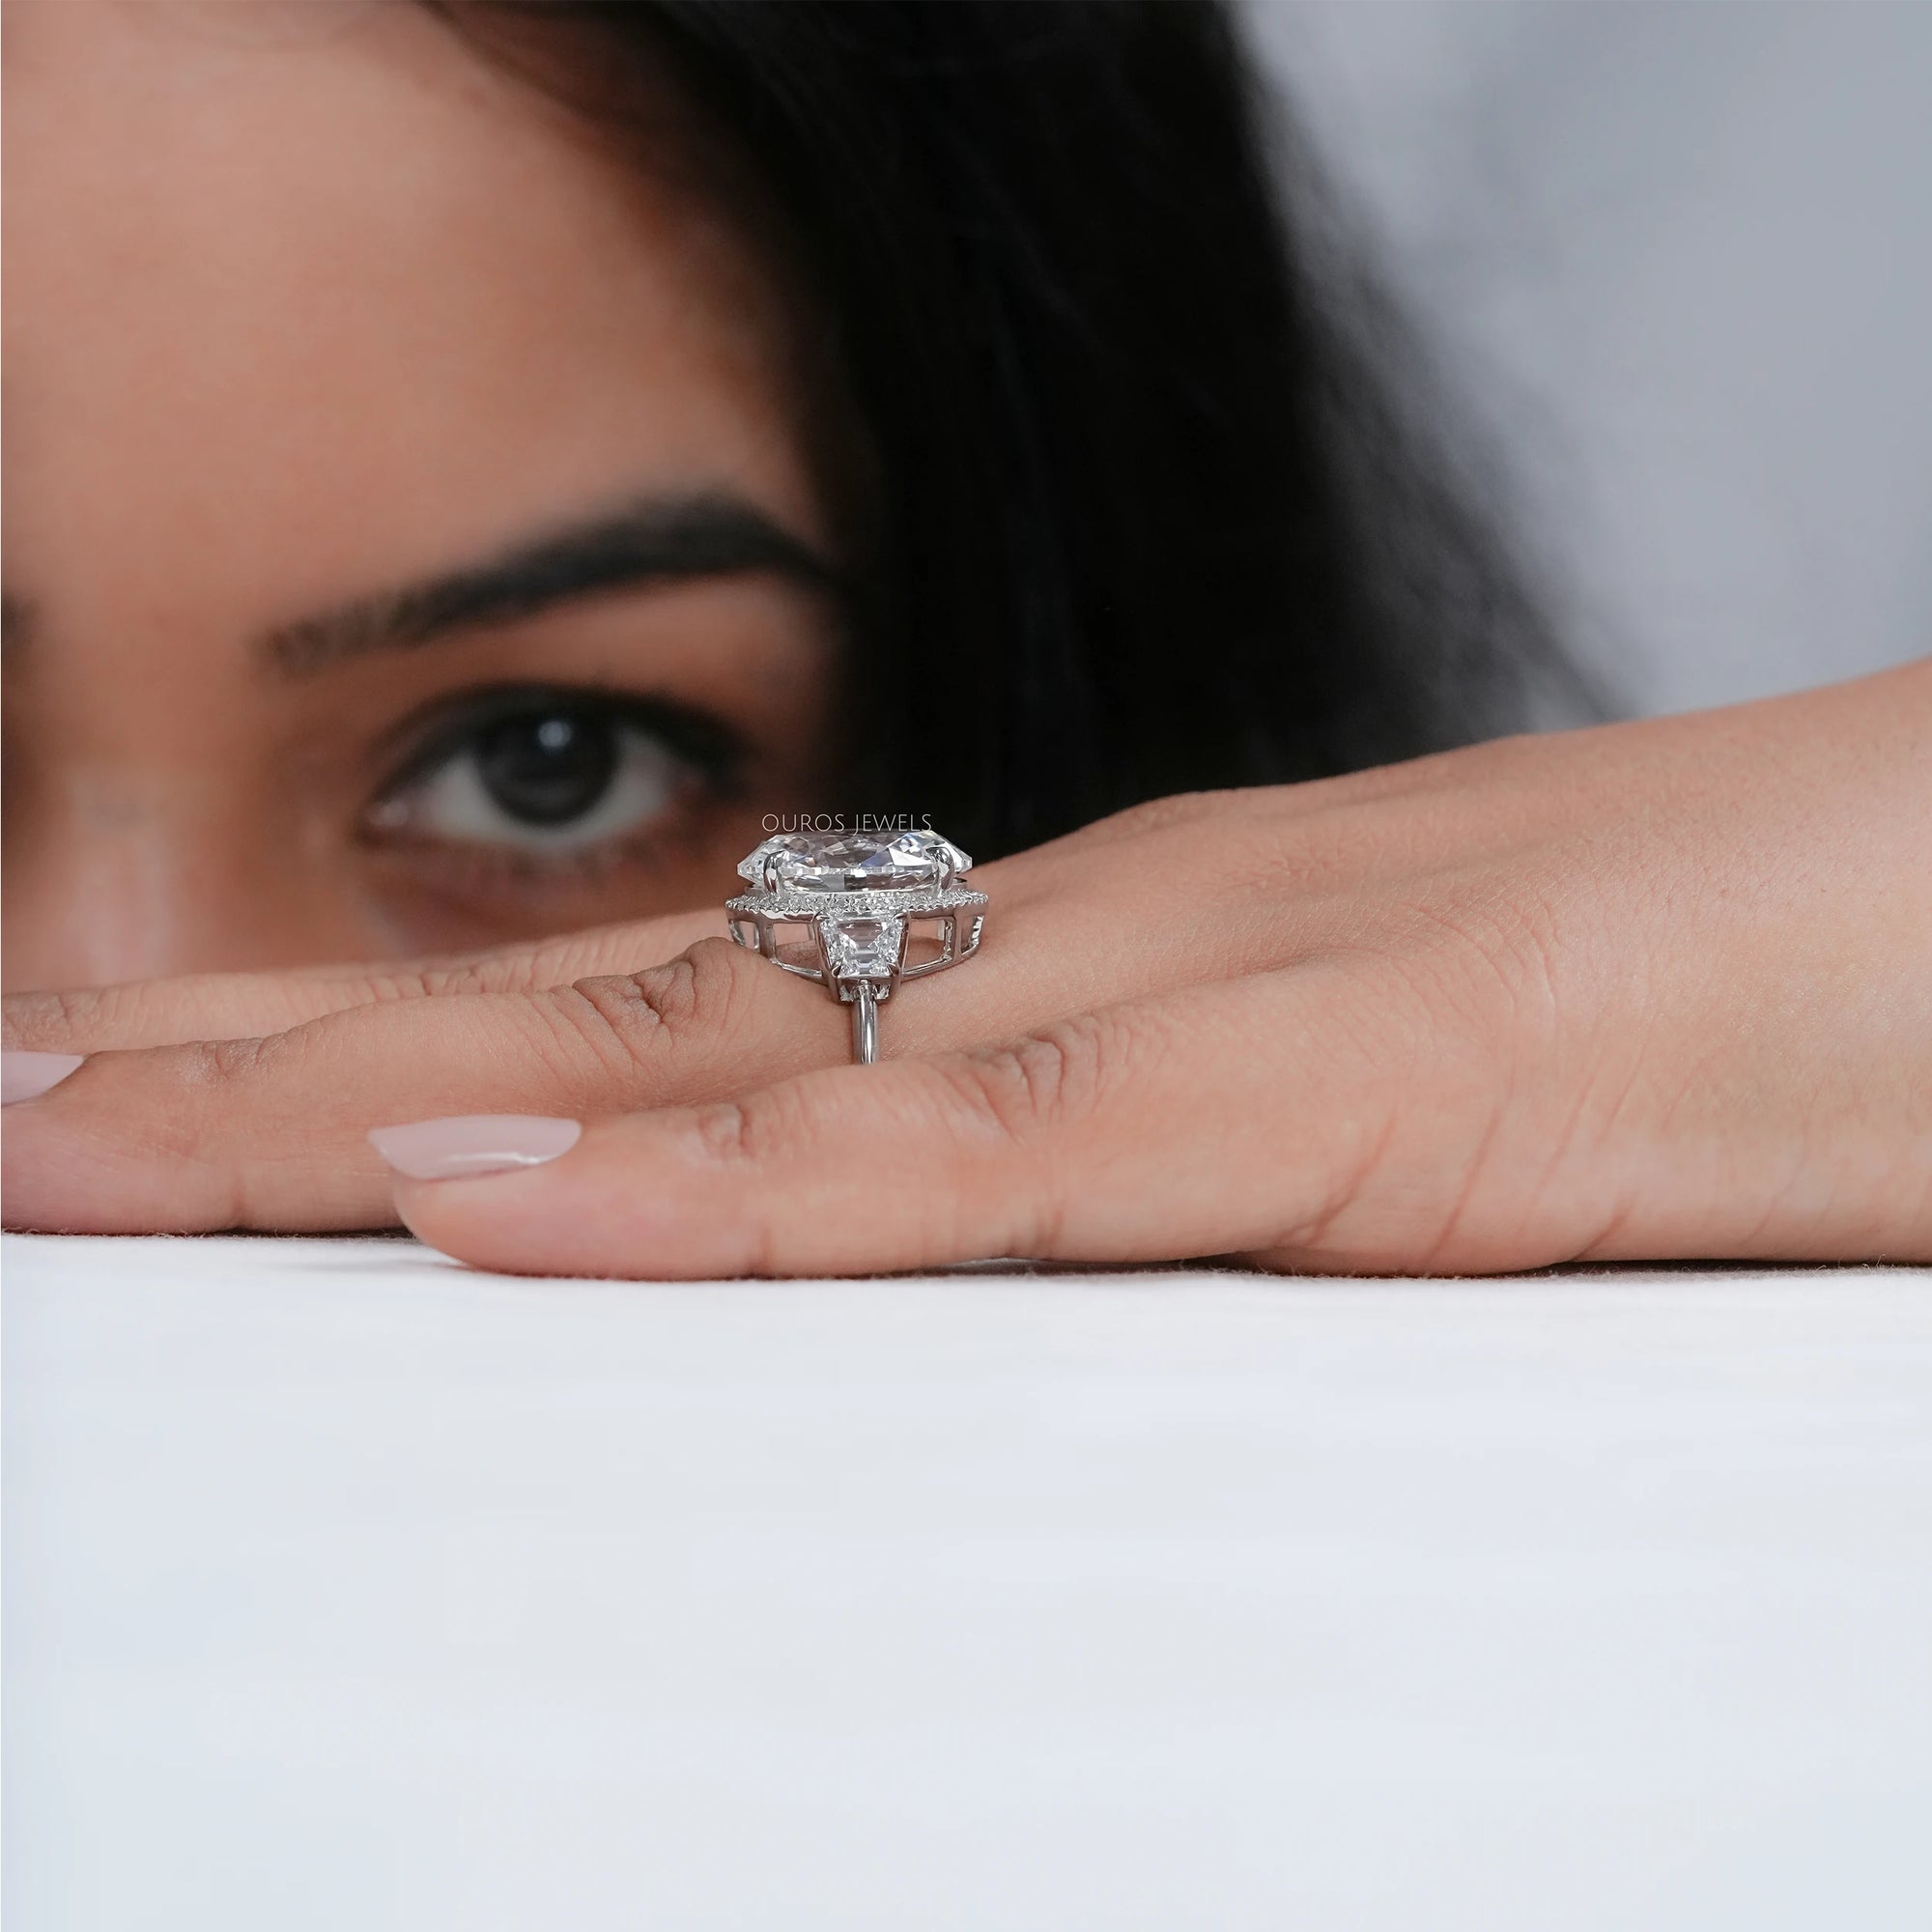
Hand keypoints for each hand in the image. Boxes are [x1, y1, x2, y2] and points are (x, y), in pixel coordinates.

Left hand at [7, 662, 1928, 1273]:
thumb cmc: (1704, 998)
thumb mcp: (1359, 1134)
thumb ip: (1154, 1192)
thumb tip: (975, 1266)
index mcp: (1100, 973)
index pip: (695, 1023)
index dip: (425, 1065)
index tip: (191, 1110)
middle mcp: (1100, 953)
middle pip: (637, 1020)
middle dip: (308, 1072)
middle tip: (29, 1119)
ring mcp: (1212, 1004)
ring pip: (747, 1067)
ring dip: (423, 1117)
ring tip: (111, 1146)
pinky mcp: (1357, 1089)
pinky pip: (996, 1162)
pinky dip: (755, 1205)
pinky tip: (522, 1225)